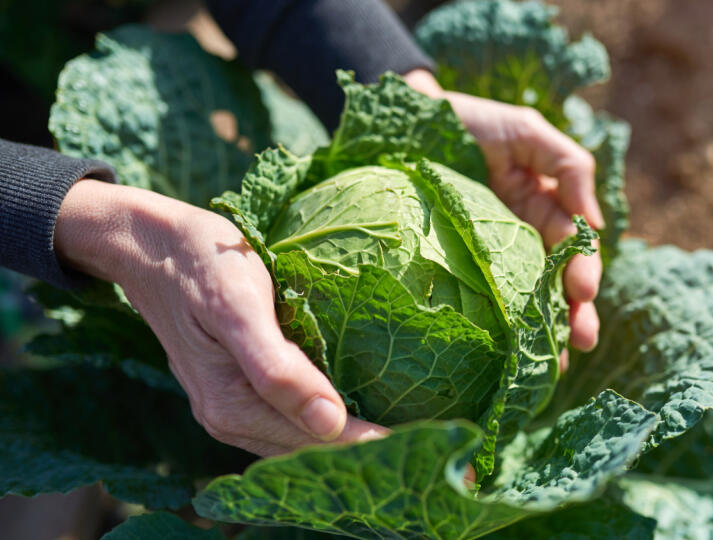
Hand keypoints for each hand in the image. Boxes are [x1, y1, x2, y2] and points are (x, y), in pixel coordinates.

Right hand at [54, 180, 387, 455]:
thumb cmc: (202, 264)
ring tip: (394, 420)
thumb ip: (278, 369)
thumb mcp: (240, 307)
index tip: (415, 435)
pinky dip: (318, 414)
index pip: (315, 440)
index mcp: (232, 404)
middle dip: (360, 443)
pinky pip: (282, 417)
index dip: (366, 441)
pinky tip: (349, 401)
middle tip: (418, 430)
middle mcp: (228, 417)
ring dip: (342, 433)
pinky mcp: (231, 388)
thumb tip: (329, 423)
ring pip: (296, 436)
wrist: (151, 244)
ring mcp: (227, 406)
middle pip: (307, 447)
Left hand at [404, 70, 603, 357]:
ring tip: (550, 365)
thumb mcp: (526, 131)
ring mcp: (489, 256)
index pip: (572, 248)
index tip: (584, 293)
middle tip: (579, 342)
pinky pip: (481, 301)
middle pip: (555, 283)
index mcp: (543, 210)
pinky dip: (496, 330)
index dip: (582, 270)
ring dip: (542, 332)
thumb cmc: (470, 121)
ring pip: (523, 299)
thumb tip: (596, 224)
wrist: (407, 120)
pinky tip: (502, 358)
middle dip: (573, 313)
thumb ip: (568, 166)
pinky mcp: (456, 266)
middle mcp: (521, 238)